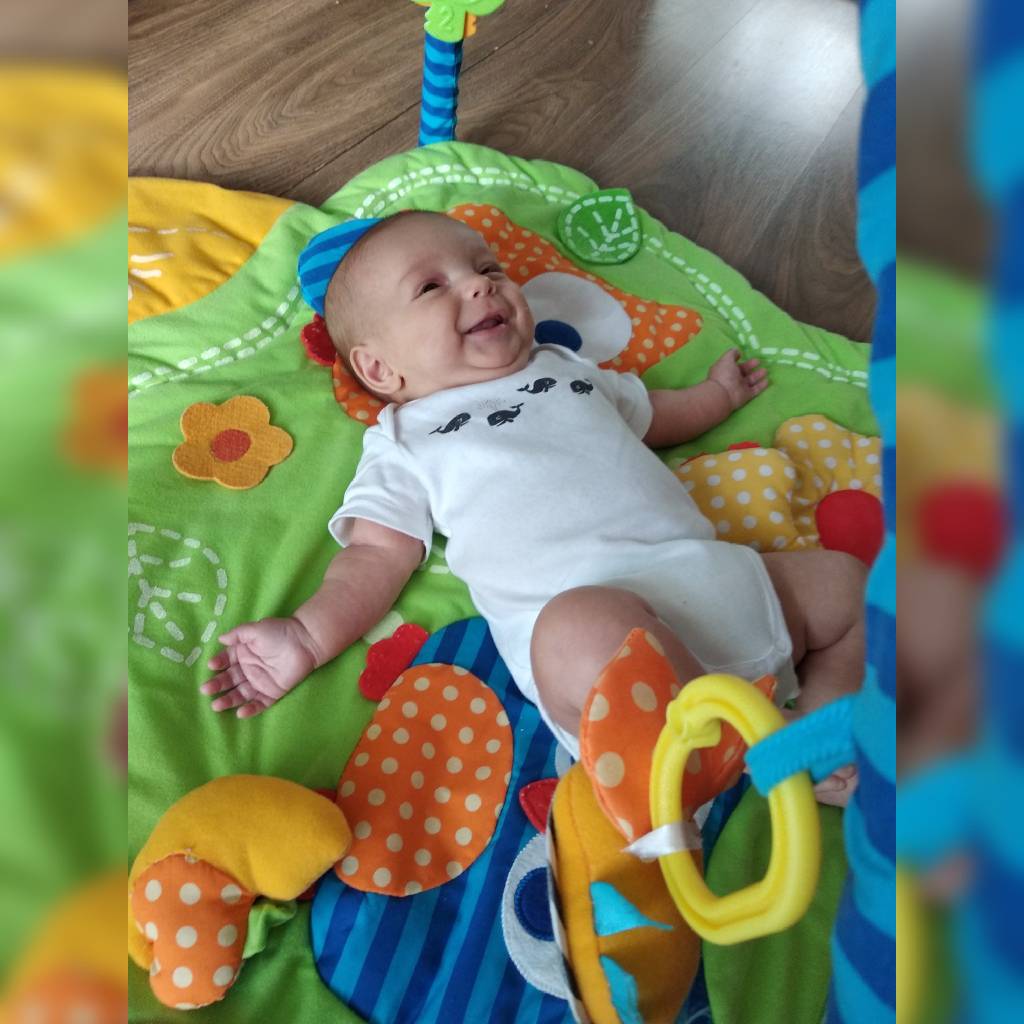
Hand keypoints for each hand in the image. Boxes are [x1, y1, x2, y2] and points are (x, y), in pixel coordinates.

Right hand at [201, 617, 320, 717]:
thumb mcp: (255, 629)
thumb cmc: (279, 632)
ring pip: (241, 694)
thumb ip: (237, 634)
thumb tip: (220, 639)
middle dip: (217, 685)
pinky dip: (251, 709)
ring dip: (228, 700)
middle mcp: (249, 669)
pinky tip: (240, 713)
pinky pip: (260, 703)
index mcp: (243, 653)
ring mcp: (260, 682)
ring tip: (216, 706)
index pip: (226, 661)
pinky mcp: (273, 692)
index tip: (212, 666)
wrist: (305, 641)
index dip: (218, 664)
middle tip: (205, 689)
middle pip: (230, 680)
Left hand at [707, 348, 767, 409]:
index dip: (738, 359)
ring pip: (750, 380)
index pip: (733, 364)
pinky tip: (767, 381)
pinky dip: (761, 386)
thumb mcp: (726, 359)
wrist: (723, 394)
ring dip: (757, 375)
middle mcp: (732, 378)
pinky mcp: (746, 395)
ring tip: (765, 370)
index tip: (745, 355)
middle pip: (743, 371)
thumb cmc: (723, 374)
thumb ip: (732, 353)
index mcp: (726, 369)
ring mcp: (739, 387)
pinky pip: (755, 390)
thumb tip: (737, 351)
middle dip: (750, 366)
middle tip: (759, 361)